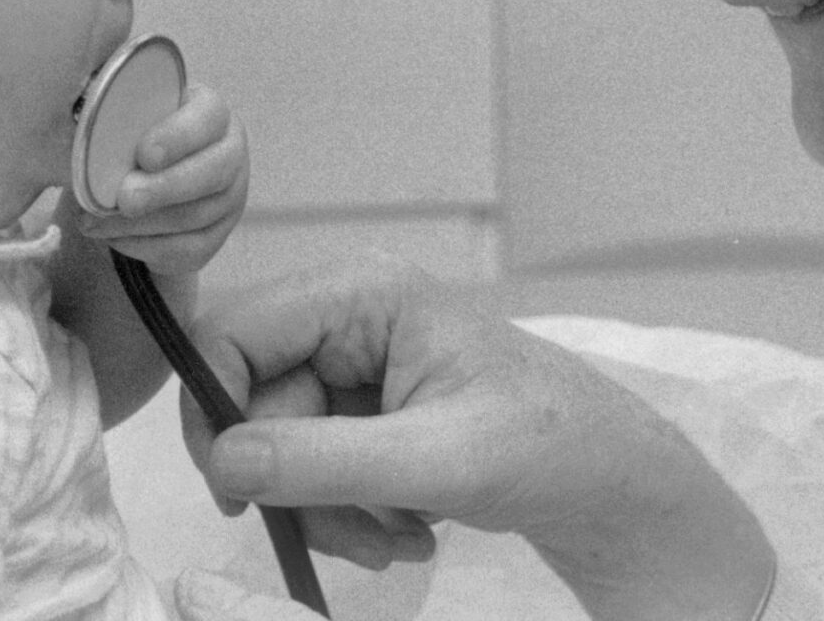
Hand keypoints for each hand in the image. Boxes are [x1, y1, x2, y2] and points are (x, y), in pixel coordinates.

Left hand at [76, 82, 247, 279]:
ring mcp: (229, 198)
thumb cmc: (134, 136)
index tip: (144, 154)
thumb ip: (117, 120)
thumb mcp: (130, 119)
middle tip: (124, 199)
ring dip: (141, 224)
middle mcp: (231, 153)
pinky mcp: (217, 236)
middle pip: (212, 173)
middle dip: (164, 188)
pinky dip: (144, 247)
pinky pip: (187, 249)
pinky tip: (112, 238)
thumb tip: (85, 133)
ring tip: (94, 222)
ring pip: (195, 216)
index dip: (179, 137)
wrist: (144, 175)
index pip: (208, 118)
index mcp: (212, 113)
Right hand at [186, 257, 774, 620]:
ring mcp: (354, 364)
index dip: (216, 409)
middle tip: (360, 531)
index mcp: (362, 292)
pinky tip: (410, 525)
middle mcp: (347, 316)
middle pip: (251, 404)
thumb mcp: (438, 459)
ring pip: (276, 450)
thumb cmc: (548, 442)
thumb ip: (325, 459)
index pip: (233, 331)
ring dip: (329, 511)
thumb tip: (225, 460)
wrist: (607, 476)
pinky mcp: (363, 410)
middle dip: (297, 485)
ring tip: (403, 530)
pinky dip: (349, 514)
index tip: (238, 491)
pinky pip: (311, 470)